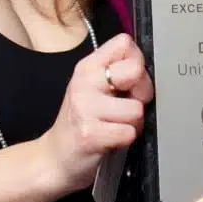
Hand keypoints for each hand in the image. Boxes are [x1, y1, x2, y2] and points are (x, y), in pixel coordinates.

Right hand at [44, 32, 152, 194]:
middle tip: (129, 105)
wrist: (55, 158)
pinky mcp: (90, 134)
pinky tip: (112, 140)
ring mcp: (85, 107)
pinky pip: (128, 132)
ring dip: (134, 122)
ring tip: (117, 126)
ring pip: (137, 108)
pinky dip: (126, 140)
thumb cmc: (82, 122)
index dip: (137, 62)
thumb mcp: (93, 88)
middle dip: (143, 91)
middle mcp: (85, 82)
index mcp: (88, 66)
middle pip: (136, 70)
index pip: (125, 43)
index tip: (130, 81)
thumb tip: (147, 69)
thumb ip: (116, 73)